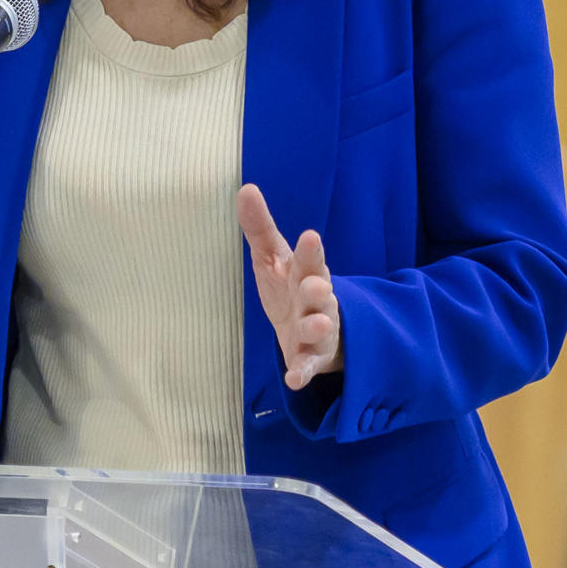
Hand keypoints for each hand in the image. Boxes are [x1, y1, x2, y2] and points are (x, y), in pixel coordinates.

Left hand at [237, 183, 342, 390]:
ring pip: (320, 329)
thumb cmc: (289, 286)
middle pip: (320, 293)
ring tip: (318, 324)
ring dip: (318, 328)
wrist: (311, 331)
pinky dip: (302, 372)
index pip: (310, 259)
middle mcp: (316, 301)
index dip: (311, 251)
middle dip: (319, 289)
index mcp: (306, 273)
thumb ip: (259, 226)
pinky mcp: (309, 358)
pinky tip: (294, 380)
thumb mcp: (272, 256)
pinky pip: (307, 366)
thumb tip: (246, 188)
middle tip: (317, 285)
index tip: (310, 236)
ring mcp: (316, 331)